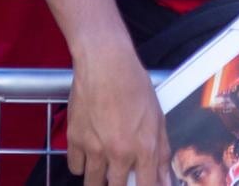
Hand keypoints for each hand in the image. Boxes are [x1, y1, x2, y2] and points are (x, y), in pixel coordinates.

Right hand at [65, 43, 168, 185]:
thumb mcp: (158, 120)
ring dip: (99, 181)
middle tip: (119, 176)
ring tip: (103, 172)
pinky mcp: (74, 137)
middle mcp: (119, 153)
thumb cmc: (134, 86)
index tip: (141, 185)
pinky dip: (81, 165)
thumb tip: (164, 180)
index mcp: (144, 150)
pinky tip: (88, 156)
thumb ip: (161, 154)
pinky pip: (74, 166)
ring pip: (93, 182)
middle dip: (119, 185)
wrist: (105, 65)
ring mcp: (94, 147)